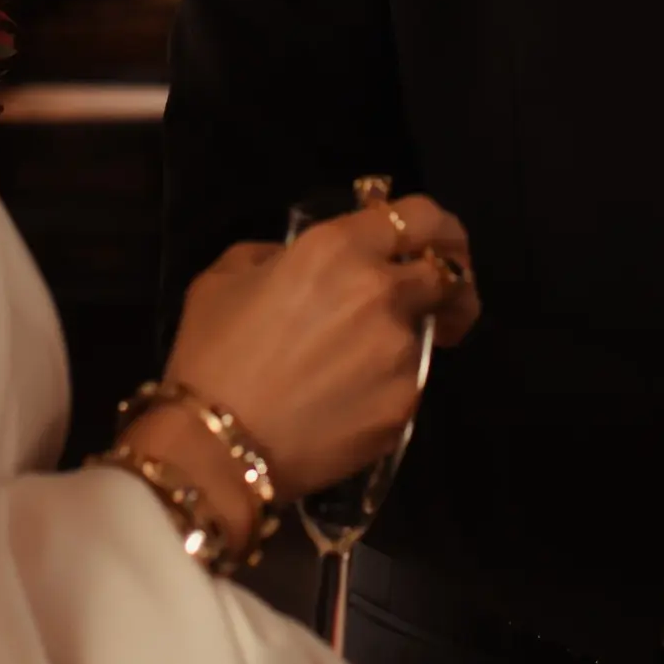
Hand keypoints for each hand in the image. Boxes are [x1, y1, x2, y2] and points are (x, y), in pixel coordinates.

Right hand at [161, 195, 477, 494]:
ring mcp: (400, 351)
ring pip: (425, 335)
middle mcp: (381, 292)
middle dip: (452, 285)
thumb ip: (274, 255)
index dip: (441, 229)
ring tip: (351, 372)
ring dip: (401, 343)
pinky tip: (344, 407)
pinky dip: (385, 390)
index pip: (423, 217)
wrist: (217, 446)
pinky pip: (407, 385)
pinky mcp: (405, 404)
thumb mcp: (224, 280)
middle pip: (450, 276)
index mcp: (338, 249)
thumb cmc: (211, 355)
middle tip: (435, 304)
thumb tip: (297, 260)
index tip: (440, 247)